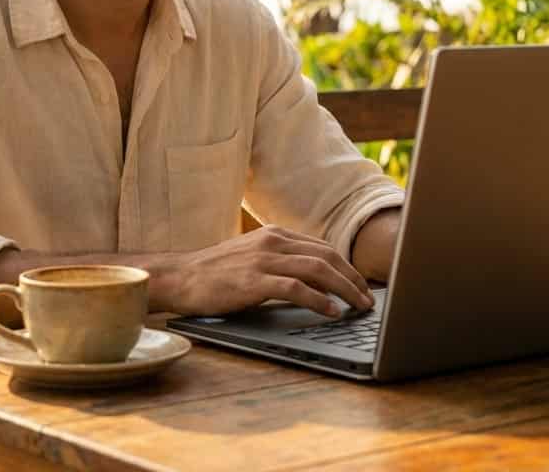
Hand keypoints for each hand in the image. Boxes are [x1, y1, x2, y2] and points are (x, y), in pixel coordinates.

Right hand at [157, 225, 373, 318]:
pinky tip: (332, 312)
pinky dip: (319, 300)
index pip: (323, 248)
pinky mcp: (254, 281)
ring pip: (318, 269)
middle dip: (353, 279)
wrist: (180, 277)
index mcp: (275, 235)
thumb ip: (280, 261)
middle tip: (368, 299)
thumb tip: (314, 279)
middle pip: (327, 257)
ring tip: (359, 306)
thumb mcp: (252, 257)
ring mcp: (263, 260)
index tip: (360, 285)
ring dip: (345, 289)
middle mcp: (273, 243)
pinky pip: (296, 288)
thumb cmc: (215, 273)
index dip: (347, 267)